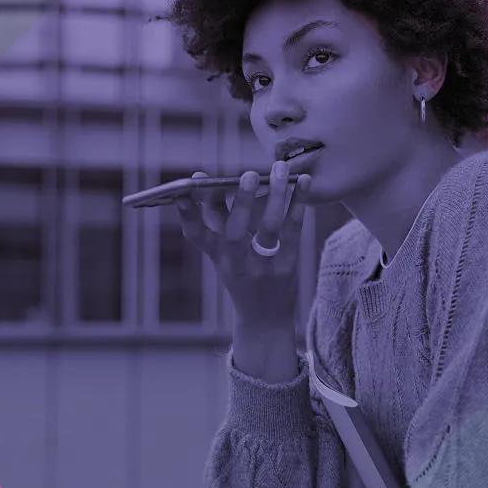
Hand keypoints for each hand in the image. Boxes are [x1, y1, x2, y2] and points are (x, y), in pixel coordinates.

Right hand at [173, 160, 311, 327]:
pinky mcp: (287, 266)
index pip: (195, 234)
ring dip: (275, 195)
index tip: (184, 189)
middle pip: (234, 231)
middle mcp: (235, 263)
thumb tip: (208, 181)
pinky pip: (293, 230)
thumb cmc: (242, 276)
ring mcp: (262, 266)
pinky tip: (303, 182)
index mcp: (216, 257)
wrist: (264, 318)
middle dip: (240, 201)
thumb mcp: (223, 254)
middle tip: (247, 174)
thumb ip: (218, 220)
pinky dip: (298, 203)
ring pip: (269, 227)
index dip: (187, 212)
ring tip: (280, 169)